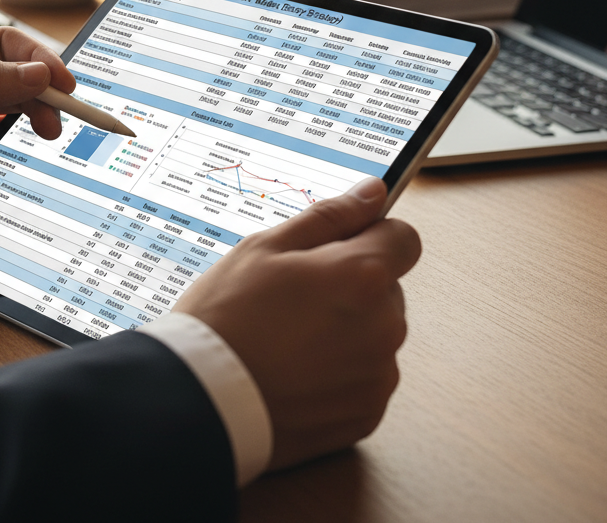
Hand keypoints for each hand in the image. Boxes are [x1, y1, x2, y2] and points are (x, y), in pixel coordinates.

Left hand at [0, 27, 74, 255]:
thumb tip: (38, 73)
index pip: (4, 45)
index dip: (37, 57)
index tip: (60, 80)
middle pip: (19, 77)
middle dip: (46, 90)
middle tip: (63, 113)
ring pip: (20, 110)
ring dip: (42, 116)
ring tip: (50, 134)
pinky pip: (11, 146)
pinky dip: (30, 146)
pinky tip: (37, 152)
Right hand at [174, 176, 420, 470]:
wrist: (202, 399)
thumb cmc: (228, 317)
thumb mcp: (266, 248)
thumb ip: (329, 216)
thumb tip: (372, 192)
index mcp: (363, 276)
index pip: (403, 239)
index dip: (370, 236)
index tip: (337, 246)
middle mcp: (385, 326)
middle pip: (385, 288)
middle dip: (350, 285)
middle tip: (292, 295)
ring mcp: (378, 375)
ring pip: (374, 334)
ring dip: (345, 330)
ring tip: (287, 337)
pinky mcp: (367, 414)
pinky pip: (364, 378)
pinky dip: (337, 372)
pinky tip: (294, 370)